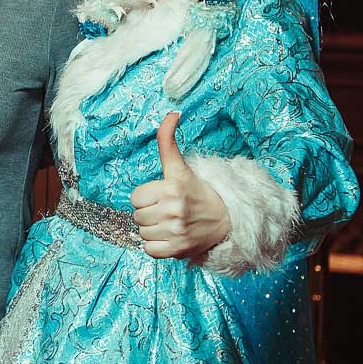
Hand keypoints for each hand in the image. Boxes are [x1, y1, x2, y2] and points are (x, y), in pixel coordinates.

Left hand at [131, 112, 230, 261]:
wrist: (227, 219)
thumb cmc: (199, 192)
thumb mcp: (181, 167)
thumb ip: (168, 141)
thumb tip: (172, 113)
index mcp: (172, 187)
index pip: (135, 197)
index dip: (146, 197)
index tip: (163, 196)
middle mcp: (173, 209)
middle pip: (137, 215)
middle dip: (149, 213)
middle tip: (168, 210)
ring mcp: (176, 231)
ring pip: (142, 232)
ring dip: (153, 229)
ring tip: (171, 223)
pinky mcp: (177, 249)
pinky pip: (149, 249)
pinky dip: (156, 246)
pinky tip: (170, 237)